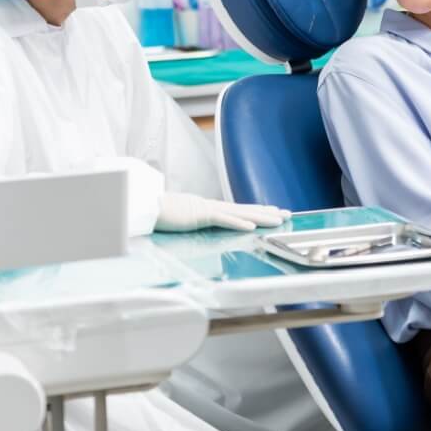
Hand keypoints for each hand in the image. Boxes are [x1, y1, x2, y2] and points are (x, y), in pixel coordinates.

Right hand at [156, 192, 289, 232]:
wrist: (143, 205)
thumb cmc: (157, 212)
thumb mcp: (179, 218)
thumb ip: (190, 220)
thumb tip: (195, 222)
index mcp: (207, 207)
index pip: (237, 210)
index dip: (256, 210)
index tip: (272, 212)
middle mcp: (212, 206)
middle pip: (245, 209)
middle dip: (267, 212)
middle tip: (287, 214)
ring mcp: (207, 209)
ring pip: (241, 213)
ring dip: (261, 217)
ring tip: (279, 220)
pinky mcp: (200, 215)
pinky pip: (223, 220)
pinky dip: (238, 222)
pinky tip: (252, 226)